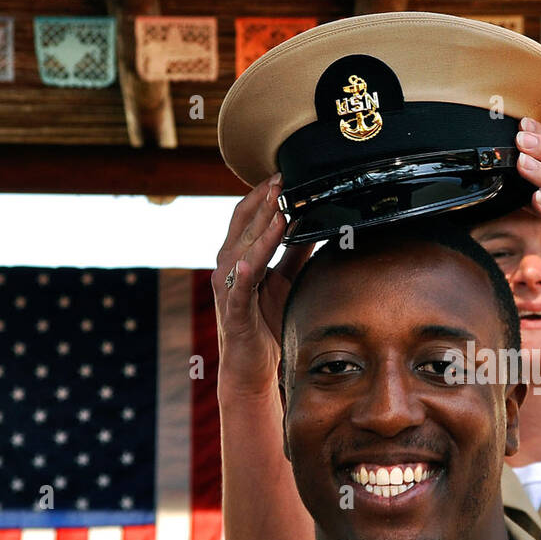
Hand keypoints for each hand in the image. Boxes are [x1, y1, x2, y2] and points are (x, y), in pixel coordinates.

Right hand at [211, 174, 314, 395]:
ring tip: (279, 209)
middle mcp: (227, 267)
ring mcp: (227, 289)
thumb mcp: (285, 279)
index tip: (283, 173)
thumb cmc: (265, 321)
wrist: (250, 366)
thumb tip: (314, 224)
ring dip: (261, 231)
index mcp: (238, 255)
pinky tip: (250, 263)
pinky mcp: (234, 312)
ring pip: (242, 251)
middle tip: (282, 178)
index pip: (247, 216)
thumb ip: (295, 252)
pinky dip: (244, 274)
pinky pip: (239, 290)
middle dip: (264, 202)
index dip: (263, 194)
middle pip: (244, 226)